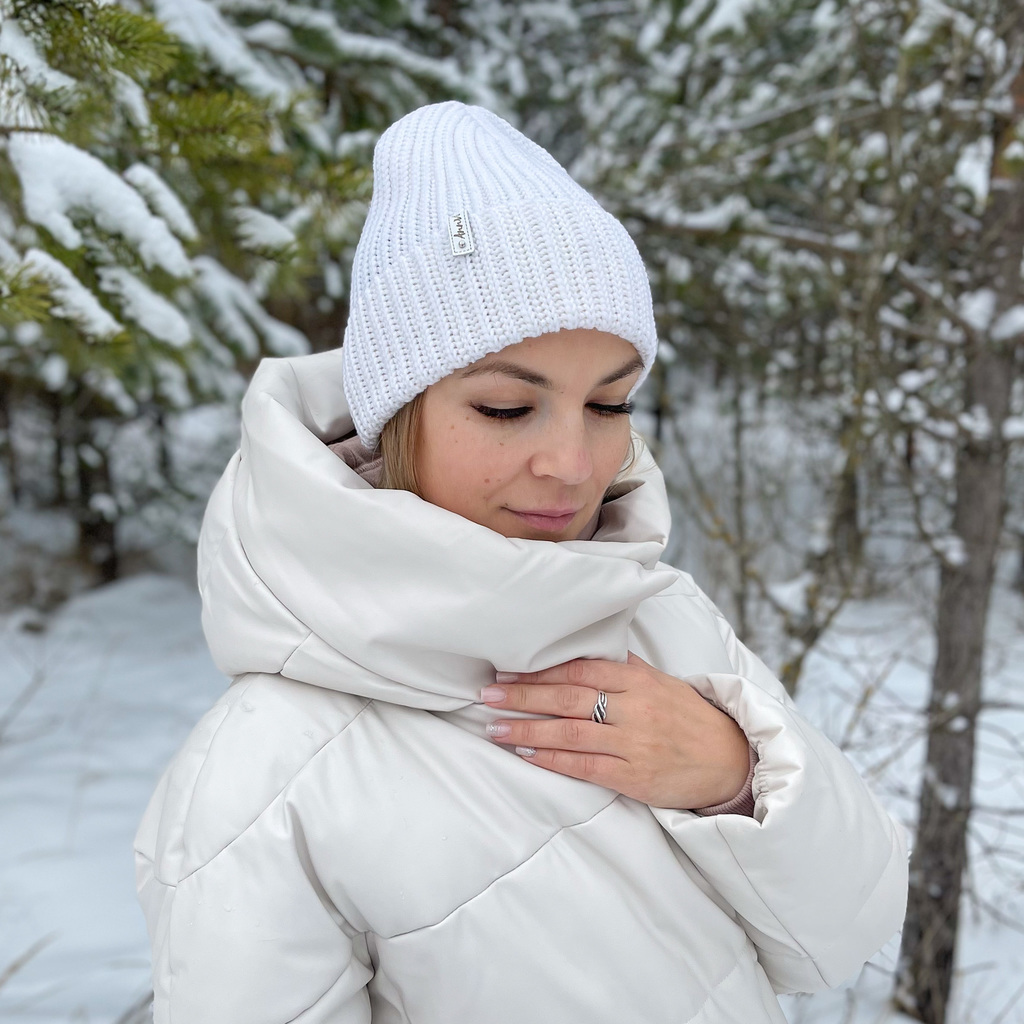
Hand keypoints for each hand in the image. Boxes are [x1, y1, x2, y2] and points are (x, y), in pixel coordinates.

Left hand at [480, 653, 750, 808]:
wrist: (729, 759)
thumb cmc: (688, 717)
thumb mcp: (660, 681)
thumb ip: (622, 668)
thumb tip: (582, 651)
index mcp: (637, 681)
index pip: (580, 671)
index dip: (540, 671)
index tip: (508, 670)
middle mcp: (634, 709)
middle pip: (568, 699)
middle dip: (524, 696)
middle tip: (488, 694)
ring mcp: (633, 745)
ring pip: (570, 734)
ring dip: (528, 729)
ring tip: (495, 727)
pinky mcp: (634, 777)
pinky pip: (584, 767)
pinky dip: (552, 760)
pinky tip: (527, 752)